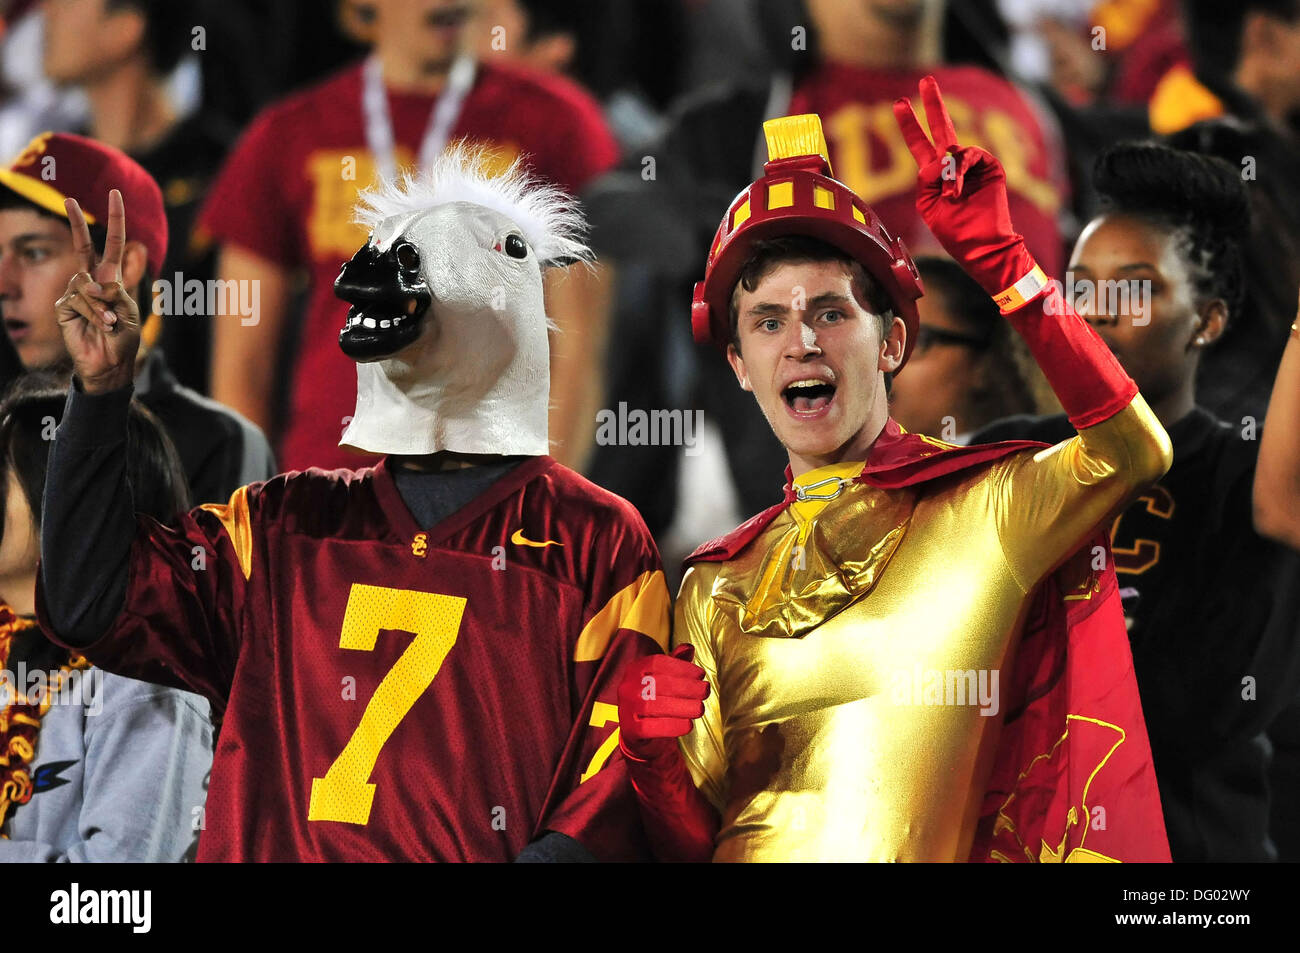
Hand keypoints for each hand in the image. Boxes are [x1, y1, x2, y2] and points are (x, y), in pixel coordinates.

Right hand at [54, 190, 140, 393]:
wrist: (110, 363)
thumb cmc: (123, 338)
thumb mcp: (130, 311)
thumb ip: (116, 291)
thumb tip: (93, 283)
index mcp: (112, 278)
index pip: (113, 245)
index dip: (114, 221)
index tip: (115, 196)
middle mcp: (92, 281)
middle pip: (82, 246)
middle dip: (76, 222)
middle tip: (68, 198)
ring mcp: (75, 292)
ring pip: (87, 285)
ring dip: (103, 306)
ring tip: (110, 323)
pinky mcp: (64, 306)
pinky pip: (79, 301)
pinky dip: (94, 314)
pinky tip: (99, 326)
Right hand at [617, 644, 708, 761]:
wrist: (635, 730)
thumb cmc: (654, 698)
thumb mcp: (662, 677)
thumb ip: (675, 662)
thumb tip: (689, 648)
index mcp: (634, 669)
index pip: (658, 662)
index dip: (682, 667)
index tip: (701, 675)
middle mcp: (627, 687)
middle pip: (658, 684)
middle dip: (687, 687)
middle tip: (705, 691)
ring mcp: (626, 708)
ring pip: (655, 706)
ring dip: (683, 707)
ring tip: (700, 708)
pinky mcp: (630, 729)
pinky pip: (652, 728)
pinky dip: (673, 726)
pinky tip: (688, 724)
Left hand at [893, 76, 1037, 300]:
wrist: (982, 246)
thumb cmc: (955, 232)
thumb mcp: (929, 206)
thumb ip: (927, 178)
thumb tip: (940, 157)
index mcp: (935, 177)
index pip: (919, 144)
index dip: (910, 124)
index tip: (899, 103)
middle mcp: (953, 167)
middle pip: (942, 128)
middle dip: (934, 104)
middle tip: (925, 80)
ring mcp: (973, 165)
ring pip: (953, 150)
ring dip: (948, 174)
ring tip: (952, 197)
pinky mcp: (990, 166)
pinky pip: (970, 156)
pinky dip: (960, 173)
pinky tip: (959, 192)